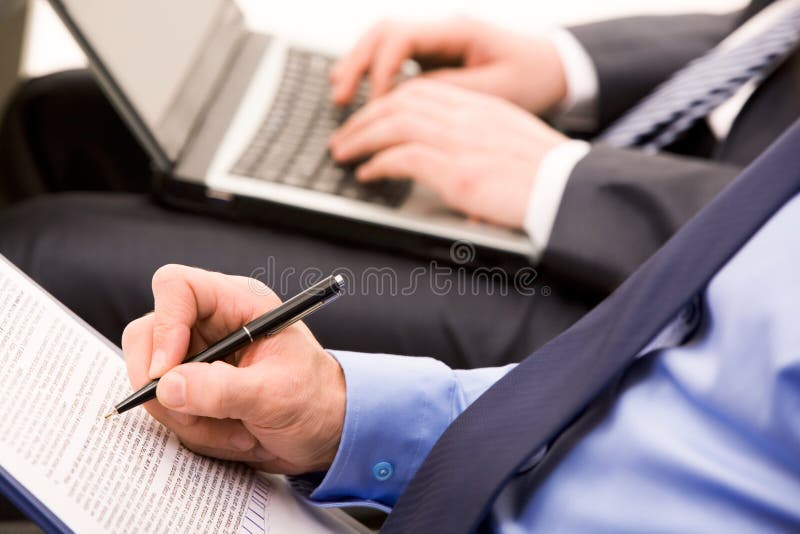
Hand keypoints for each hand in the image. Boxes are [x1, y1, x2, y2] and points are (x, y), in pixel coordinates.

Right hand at [122, 265, 345, 474]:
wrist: (326, 434)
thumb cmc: (316, 401)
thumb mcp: (276, 396)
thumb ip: (223, 390)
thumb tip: (168, 386)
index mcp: (239, 304)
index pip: (177, 287)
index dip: (164, 325)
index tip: (167, 372)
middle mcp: (212, 324)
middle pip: (148, 336)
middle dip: (168, 386)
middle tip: (200, 415)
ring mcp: (198, 356)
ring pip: (153, 381)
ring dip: (190, 418)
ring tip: (239, 429)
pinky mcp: (193, 388)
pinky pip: (167, 409)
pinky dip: (195, 430)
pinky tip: (234, 433)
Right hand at [329, 17, 567, 114]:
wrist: (555, 66)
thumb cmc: (533, 77)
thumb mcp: (497, 92)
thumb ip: (452, 94)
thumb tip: (405, 104)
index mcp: (458, 31)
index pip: (402, 36)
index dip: (380, 69)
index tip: (374, 102)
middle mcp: (441, 29)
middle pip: (383, 32)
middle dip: (356, 63)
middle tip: (340, 98)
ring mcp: (435, 40)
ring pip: (382, 41)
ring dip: (358, 65)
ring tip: (338, 95)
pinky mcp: (433, 56)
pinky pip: (392, 57)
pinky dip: (372, 73)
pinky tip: (358, 93)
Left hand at [329, 79, 568, 227]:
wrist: (569, 189)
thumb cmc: (546, 174)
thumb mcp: (510, 141)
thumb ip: (478, 138)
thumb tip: (452, 155)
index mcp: (479, 105)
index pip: (421, 91)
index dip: (388, 102)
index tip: (371, 117)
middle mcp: (466, 116)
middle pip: (399, 102)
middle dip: (364, 118)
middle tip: (344, 135)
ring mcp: (460, 140)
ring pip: (393, 123)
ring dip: (360, 137)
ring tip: (342, 152)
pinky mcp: (456, 170)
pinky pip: (402, 157)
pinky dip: (378, 163)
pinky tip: (366, 172)